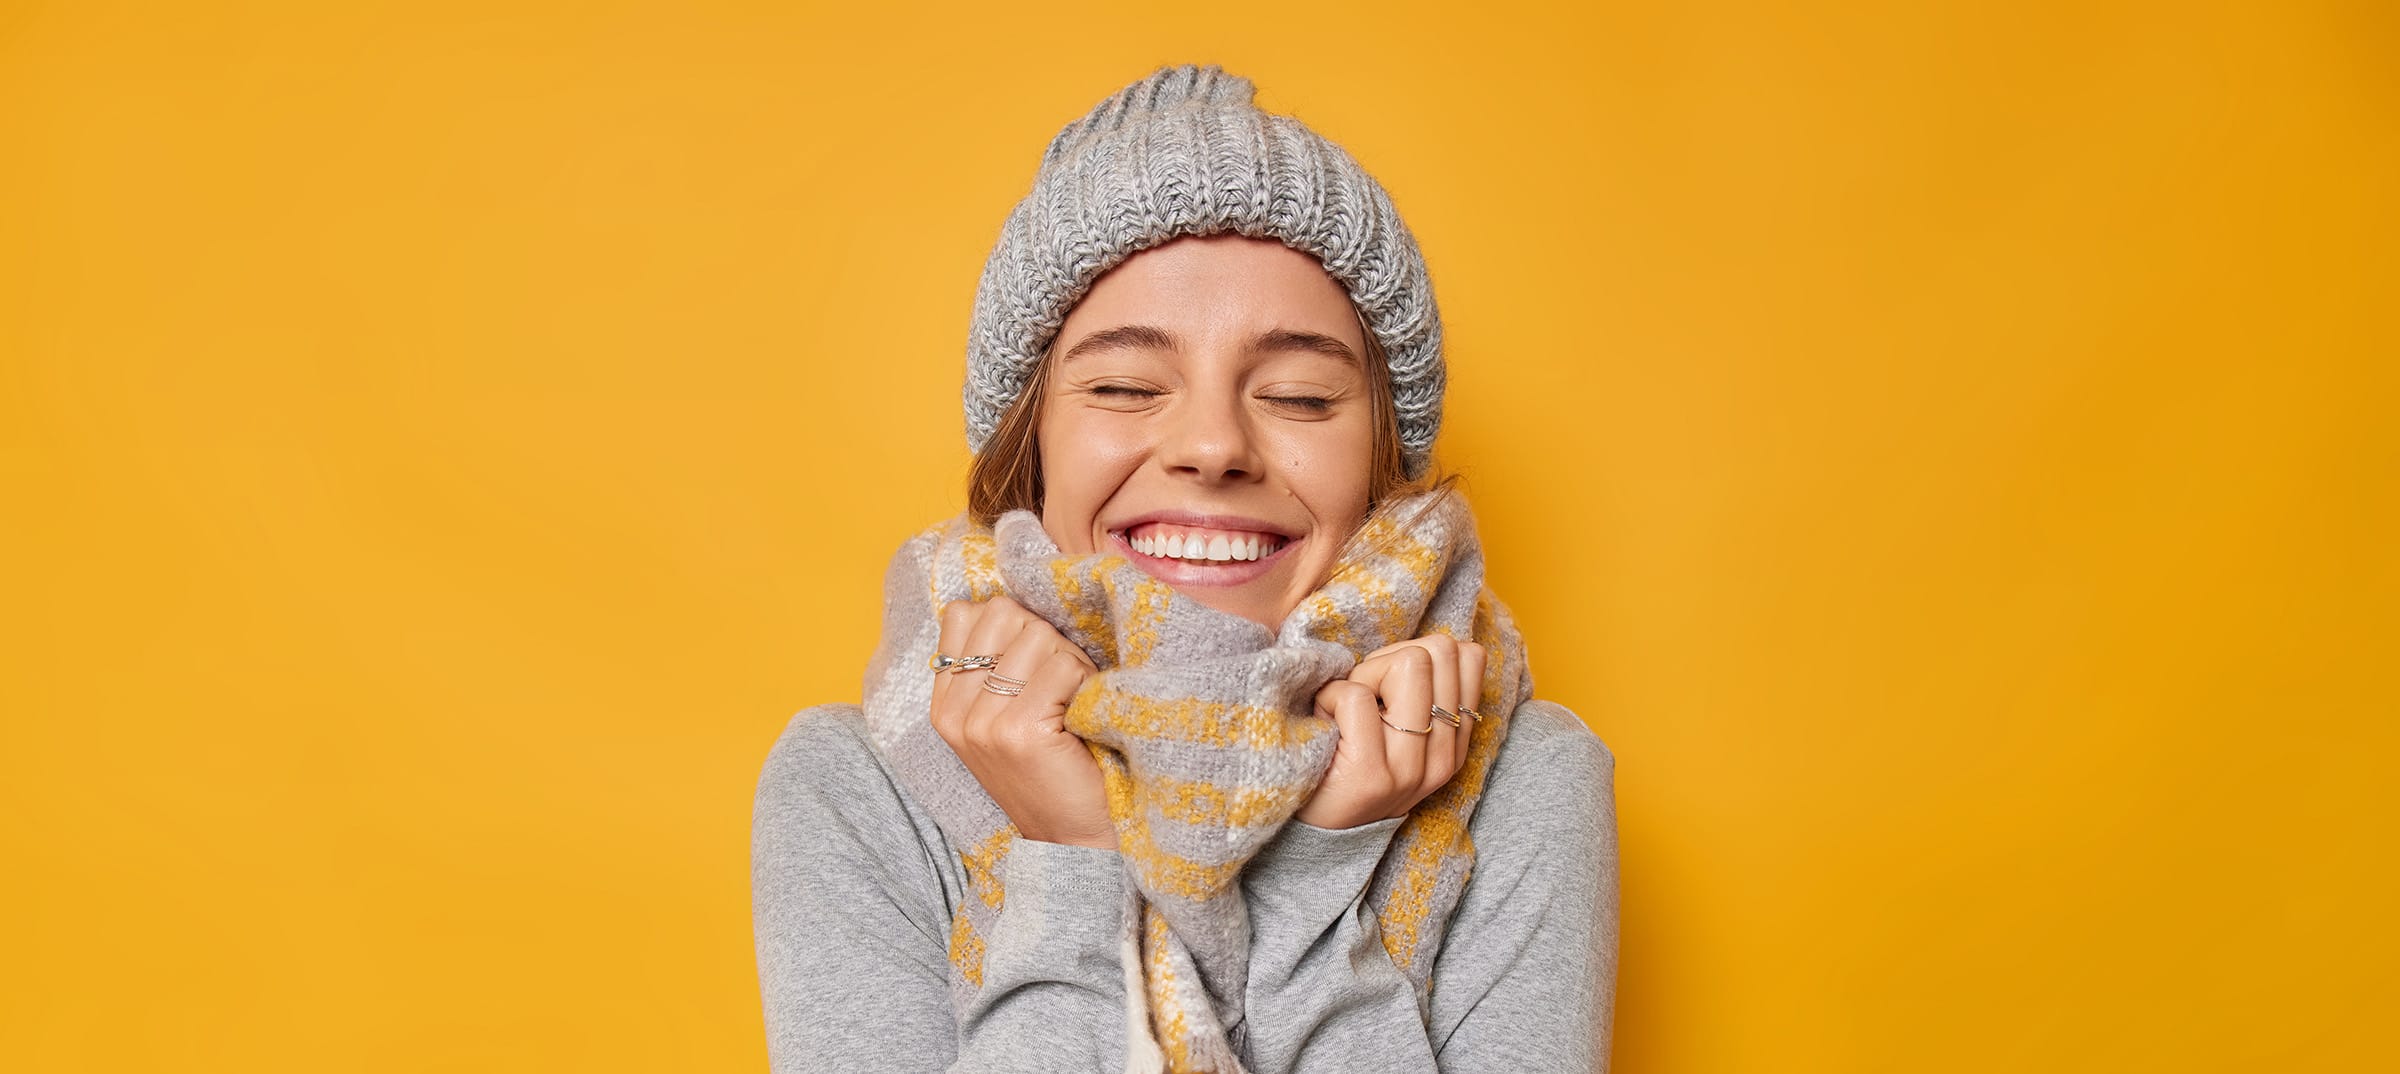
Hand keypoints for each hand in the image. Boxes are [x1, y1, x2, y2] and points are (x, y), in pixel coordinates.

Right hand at [931, 596, 1114, 849]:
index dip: (1012, 626)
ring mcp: (982, 722)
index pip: (964, 612)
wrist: (1073, 841)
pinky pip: (1064, 666)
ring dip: (1071, 660)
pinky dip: (1086, 683)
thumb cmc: (1051, 770)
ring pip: (1037, 634)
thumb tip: (1016, 599)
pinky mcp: (1018, 731)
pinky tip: (1082, 716)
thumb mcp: (1004, 717)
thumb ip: (995, 665)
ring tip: (1072, 701)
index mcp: (943, 703)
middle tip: (1060, 683)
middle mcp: (954, 711)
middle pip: (1003, 613)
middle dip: (1044, 636)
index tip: (1032, 666)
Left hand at [1296, 634, 1486, 829]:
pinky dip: (1329, 697)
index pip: (1469, 657)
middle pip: (1439, 651)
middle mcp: (1443, 758)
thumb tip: (1431, 640)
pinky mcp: (1371, 774)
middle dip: (1389, 660)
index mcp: (1455, 744)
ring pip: (1408, 665)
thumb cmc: (1348, 759)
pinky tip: (1327, 726)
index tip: (1389, 685)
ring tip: (1347, 711)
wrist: (1315, 827)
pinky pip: (1355, 695)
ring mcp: (1410, 769)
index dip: (1418, 653)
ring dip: (1362, 676)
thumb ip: (1421, 690)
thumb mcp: (1399, 728)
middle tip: (1364, 697)